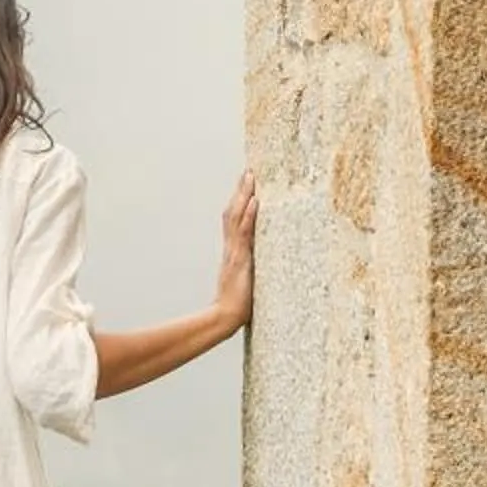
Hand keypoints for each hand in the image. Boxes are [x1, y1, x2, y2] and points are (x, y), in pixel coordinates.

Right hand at [215, 169, 257, 331]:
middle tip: (249, 171)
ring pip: (236, 217)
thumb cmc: (239, 302)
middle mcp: (232, 247)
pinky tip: (254, 202)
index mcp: (233, 250)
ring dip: (244, 196)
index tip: (246, 184)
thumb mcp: (247, 278)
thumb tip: (260, 258)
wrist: (227, 316)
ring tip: (250, 177)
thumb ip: (250, 266)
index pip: (234, 219)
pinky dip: (248, 216)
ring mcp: (235, 251)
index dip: (239, 201)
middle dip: (241, 191)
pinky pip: (244, 233)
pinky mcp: (240, 258)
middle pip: (233, 212)